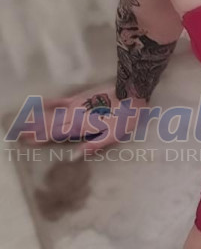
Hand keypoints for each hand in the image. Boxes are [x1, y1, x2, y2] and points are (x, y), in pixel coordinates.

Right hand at [17, 84, 149, 159]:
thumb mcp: (113, 136)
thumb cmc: (126, 117)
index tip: (29, 142)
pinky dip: (51, 102)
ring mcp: (76, 105)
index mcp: (81, 127)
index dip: (42, 138)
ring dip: (38, 119)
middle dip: (36, 130)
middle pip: (51, 124)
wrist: (131, 91)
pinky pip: (62, 100)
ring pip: (52, 114)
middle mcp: (74, 115)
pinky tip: (41, 103)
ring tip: (25, 124)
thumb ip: (93, 146)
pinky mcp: (81, 97)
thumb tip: (73, 157)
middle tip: (21, 136)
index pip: (57, 134)